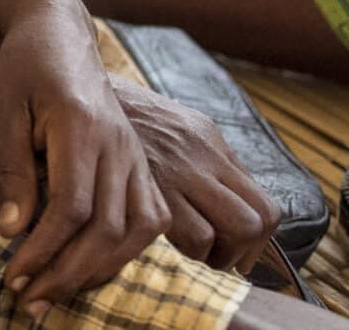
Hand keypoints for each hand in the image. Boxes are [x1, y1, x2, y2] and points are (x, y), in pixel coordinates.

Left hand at [0, 10, 170, 310]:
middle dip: (67, 273)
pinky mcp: (140, 162)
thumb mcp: (0, 111)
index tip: (13, 276)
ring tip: (55, 291)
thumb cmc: (22, 69)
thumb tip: (14, 232)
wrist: (58, 33)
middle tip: (28, 300)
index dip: (43, 250)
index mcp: (81, 125)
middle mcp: (119, 143)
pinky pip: (148, 218)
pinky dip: (123, 252)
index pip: (72, 207)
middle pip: (108, 228)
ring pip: (138, 230)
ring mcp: (136, 153)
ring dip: (98, 270)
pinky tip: (89, 268)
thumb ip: (10, 171)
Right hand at [111, 81, 280, 272]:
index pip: (266, 204)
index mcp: (212, 142)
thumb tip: (229, 204)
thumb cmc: (127, 118)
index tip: (237, 251)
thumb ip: (205, 161)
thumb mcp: (177, 127)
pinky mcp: (158, 188)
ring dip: (216, 254)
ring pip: (235, 229)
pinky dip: (188, 249)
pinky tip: (166, 242)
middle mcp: (205, 157)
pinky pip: (196, 235)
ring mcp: (184, 172)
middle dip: (245, 252)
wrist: (82, 90)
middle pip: (257, 220)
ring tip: (192, 252)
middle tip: (220, 257)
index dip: (259, 240)